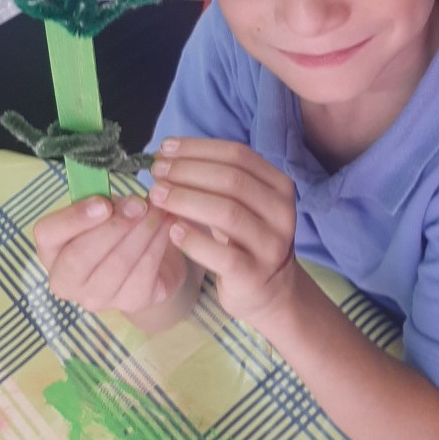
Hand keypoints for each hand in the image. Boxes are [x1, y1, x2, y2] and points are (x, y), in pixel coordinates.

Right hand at [33, 194, 187, 317]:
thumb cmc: (119, 230)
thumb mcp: (107, 212)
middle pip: (81, 255)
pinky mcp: (131, 302)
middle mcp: (66, 280)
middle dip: (114, 227)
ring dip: (142, 232)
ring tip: (160, 210)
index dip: (74, 218)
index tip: (103, 203)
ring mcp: (96, 298)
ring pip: (117, 264)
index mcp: (52, 249)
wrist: (153, 264)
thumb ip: (106, 205)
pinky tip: (169, 226)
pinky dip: (158, 245)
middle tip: (140, 205)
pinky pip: (144, 272)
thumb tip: (128, 203)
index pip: (48, 234)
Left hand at [146, 138, 297, 324]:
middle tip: (157, 174)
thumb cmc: (245, 238)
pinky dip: (194, 241)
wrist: (269, 290)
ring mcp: (271, 245)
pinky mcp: (254, 275)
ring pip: (228, 213)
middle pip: (232, 180)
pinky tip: (173, 231)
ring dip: (186, 200)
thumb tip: (167, 156)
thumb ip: (215, 179)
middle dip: (188, 172)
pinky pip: (222, 255)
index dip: (199, 149)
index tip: (165, 149)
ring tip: (157, 196)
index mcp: (279, 186)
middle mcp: (282, 213)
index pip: (239, 155)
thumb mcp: (242, 204)